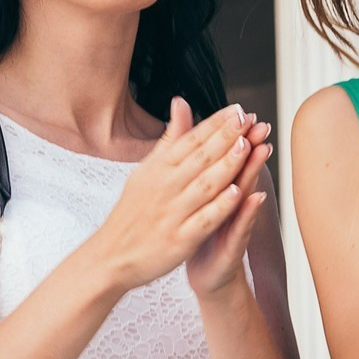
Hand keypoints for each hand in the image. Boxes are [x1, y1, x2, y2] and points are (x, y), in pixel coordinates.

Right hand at [84, 100, 254, 292]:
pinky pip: (202, 220)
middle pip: (200, 158)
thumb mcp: (146, 170)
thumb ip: (170, 139)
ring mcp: (172, 214)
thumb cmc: (132, 212)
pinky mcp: (179, 240)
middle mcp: (165, 187)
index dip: (216, 124)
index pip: (191, 141)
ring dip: (226, 165)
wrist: (110, 256)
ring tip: (247, 146)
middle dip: (226, 137)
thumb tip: (181, 102)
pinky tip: (237, 192)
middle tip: (248, 119)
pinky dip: (219, 206)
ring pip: (205, 185)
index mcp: (158, 169)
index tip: (238, 109)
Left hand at [185, 117, 274, 300]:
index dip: (232, 135)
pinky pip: (241, 227)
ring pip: (245, 193)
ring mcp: (235, 223)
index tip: (241, 110)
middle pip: (240, 169)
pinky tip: (255, 198)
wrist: (205, 274)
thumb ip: (196, 167)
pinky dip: (247, 213)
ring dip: (254, 172)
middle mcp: (230, 203)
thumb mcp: (195, 196)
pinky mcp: (234, 245)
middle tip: (260, 122)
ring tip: (262, 150)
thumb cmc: (200, 231)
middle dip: (249, 146)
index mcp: (216, 189)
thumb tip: (194, 139)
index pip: (225, 158)